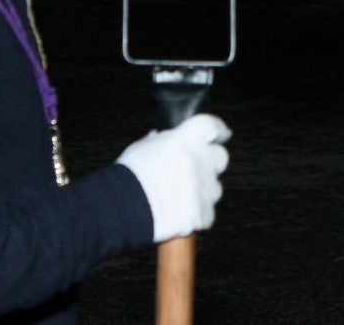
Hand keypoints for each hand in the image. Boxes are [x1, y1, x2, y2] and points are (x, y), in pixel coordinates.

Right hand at [116, 113, 230, 241]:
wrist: (121, 208)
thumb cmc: (128, 176)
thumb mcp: (141, 148)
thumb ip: (159, 142)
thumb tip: (163, 138)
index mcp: (185, 140)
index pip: (211, 126)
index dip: (218, 130)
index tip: (222, 134)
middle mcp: (199, 161)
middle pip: (220, 158)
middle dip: (211, 164)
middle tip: (195, 171)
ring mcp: (202, 187)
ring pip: (214, 188)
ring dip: (203, 191)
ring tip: (179, 198)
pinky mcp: (201, 212)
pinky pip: (207, 214)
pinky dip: (197, 216)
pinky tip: (178, 215)